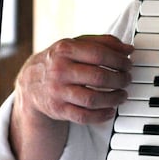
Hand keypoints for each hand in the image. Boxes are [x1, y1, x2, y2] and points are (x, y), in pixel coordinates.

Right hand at [10, 34, 131, 159]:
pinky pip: (84, 117)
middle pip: (99, 77)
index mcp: (65, 49)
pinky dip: (101, 116)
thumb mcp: (75, 44)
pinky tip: (110, 110)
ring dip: (114, 99)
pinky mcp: (58, 110)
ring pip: (93, 99)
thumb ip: (102, 42)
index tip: (128, 64)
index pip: (99, 54)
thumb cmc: (60, 60)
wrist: (30, 83)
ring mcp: (57, 91)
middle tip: (127, 80)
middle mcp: (59, 70)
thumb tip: (128, 49)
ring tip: (122, 95)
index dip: (119, 60)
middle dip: (120, 80)